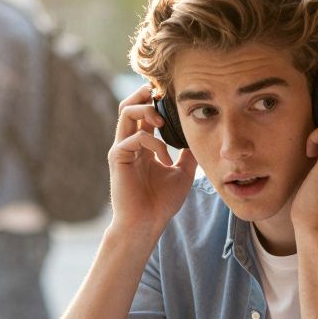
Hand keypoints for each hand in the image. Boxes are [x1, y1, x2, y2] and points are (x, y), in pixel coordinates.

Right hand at [108, 84, 197, 238]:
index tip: (172, 97)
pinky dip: (154, 143)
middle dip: (145, 94)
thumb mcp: (183, 172)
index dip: (155, 101)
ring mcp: (122, 149)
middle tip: (162, 95)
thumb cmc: (161, 202)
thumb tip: (199, 136)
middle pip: (129, 105)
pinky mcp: (118, 158)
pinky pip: (134, 138)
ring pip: (126, 112)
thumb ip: (187, 154)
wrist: (147, 224)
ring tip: (163, 121)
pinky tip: (165, 158)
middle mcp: (129, 144)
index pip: (144, 114)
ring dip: (147, 110)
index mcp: (142, 146)